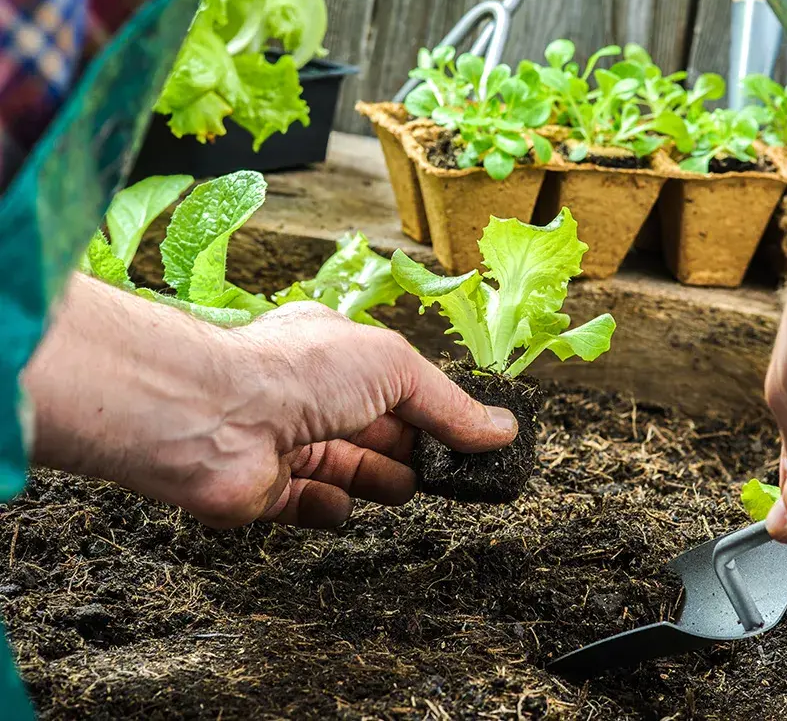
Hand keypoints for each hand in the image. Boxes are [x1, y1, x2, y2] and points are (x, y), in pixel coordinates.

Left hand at [24, 276, 516, 528]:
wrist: (213, 419)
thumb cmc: (297, 372)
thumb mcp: (395, 369)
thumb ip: (449, 405)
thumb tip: (502, 429)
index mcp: (336, 351)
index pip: (398, 385)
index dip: (433, 411)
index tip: (470, 440)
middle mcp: (309, 394)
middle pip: (377, 431)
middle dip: (412, 450)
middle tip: (448, 473)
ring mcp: (287, 443)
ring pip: (350, 469)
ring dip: (378, 480)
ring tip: (401, 486)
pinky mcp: (267, 490)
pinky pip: (311, 506)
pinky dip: (328, 507)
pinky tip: (337, 502)